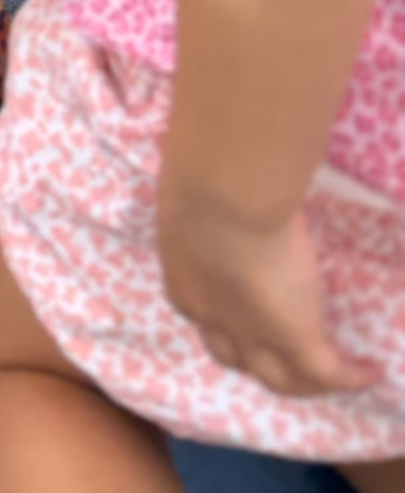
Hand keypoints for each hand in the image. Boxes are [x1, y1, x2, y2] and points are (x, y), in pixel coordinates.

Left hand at [159, 195, 378, 400]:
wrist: (220, 191)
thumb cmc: (200, 172)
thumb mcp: (195, 192)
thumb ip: (206, 198)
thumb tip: (218, 178)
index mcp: (184, 281)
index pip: (203, 316)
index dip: (223, 319)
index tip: (242, 305)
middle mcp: (212, 318)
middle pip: (235, 359)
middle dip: (257, 360)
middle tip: (284, 353)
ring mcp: (254, 332)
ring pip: (280, 378)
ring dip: (304, 381)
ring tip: (333, 374)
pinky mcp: (294, 335)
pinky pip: (326, 371)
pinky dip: (349, 376)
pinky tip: (370, 370)